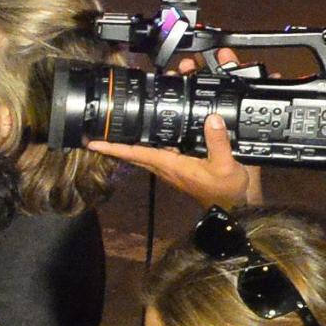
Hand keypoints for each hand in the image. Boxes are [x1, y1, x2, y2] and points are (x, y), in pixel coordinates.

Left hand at [89, 113, 262, 208]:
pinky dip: (152, 141)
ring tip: (119, 125)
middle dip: (116, 142)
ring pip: (145, 151)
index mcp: (169, 165)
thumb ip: (218, 142)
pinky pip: (160, 151)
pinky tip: (154, 129)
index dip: (113, 147)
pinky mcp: (181, 166)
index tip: (92, 142)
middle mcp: (166, 166)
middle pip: (134, 151)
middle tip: (98, 129)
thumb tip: (211, 119)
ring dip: (132, 141)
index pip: (135, 154)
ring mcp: (172, 167)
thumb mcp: (226, 166)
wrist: (233, 207)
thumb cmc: (226, 191)